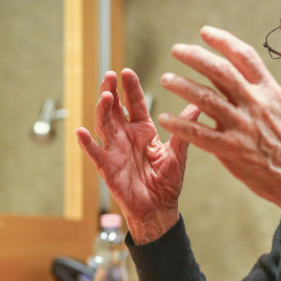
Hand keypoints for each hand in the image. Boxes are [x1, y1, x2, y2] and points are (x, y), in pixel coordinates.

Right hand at [77, 68, 199, 243]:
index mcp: (143, 130)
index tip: (127, 72)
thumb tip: (199, 103)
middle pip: (114, 108)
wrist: (159, 209)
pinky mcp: (107, 167)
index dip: (130, 88)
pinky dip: (87, 143)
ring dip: (102, 110)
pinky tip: (81, 131)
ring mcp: (114, 150)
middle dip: (111, 91)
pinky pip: (95, 153)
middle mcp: (126, 136)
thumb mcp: (178, 153)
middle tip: (110, 75)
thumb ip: (183, 129)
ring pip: (104, 125)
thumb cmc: (168, 182)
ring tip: (105, 96)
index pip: (134, 103)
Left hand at [158, 26, 280, 219]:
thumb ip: (257, 94)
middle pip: (220, 71)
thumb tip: (233, 79)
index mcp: (269, 91)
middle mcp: (256, 103)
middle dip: (196, 56)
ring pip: (205, 98)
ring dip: (182, 85)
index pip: (244, 56)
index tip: (204, 32)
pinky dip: (180, 125)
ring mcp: (243, 126)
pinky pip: (199, 133)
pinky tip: (166, 119)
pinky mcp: (232, 149)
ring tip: (166, 79)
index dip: (223, 41)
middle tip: (176, 50)